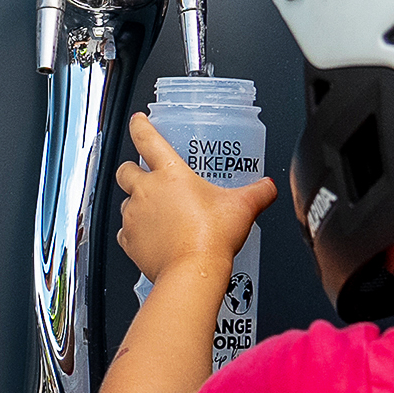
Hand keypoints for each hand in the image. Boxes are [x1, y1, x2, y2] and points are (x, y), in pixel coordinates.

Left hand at [115, 113, 273, 281]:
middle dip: (131, 169)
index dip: (140, 126)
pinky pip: (124, 232)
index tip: (138, 120)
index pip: (148, 139)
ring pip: (124, 202)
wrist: (192, 272)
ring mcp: (134, 216)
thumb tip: (268, 187)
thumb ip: (258, 192)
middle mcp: (146, 191)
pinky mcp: (129, 241)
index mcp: (170, 173)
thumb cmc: (212, 238)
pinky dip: (134, 233)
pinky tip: (151, 238)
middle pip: (125, 170)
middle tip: (144, 175)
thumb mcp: (243, 207)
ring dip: (136, 204)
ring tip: (156, 214)